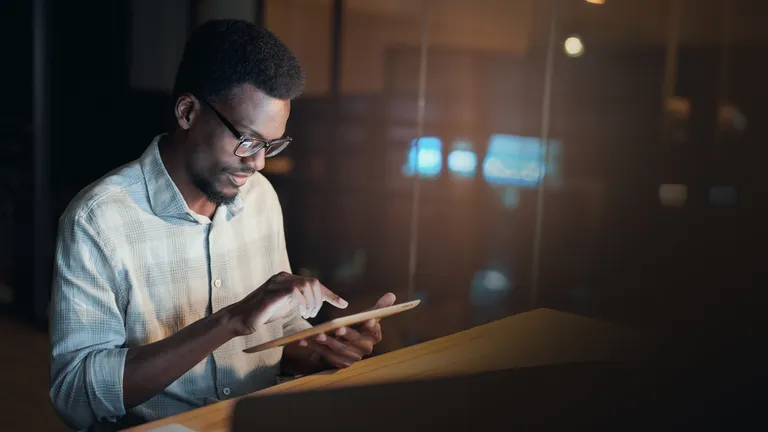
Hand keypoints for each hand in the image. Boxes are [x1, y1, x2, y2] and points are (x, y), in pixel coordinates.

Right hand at [226, 272, 347, 336]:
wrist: (239, 319)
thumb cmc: (262, 314)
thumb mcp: (286, 306)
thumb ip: (299, 301)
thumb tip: (316, 303)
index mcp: (287, 279)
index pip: (313, 283)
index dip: (330, 294)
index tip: (343, 304)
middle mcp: (282, 277)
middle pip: (313, 282)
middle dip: (320, 300)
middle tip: (314, 314)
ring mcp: (276, 284)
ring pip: (306, 285)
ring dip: (312, 302)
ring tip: (308, 314)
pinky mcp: (271, 294)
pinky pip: (294, 291)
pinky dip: (303, 302)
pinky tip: (301, 312)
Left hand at [298, 293, 395, 368]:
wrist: (345, 345)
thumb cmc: (358, 327)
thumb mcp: (367, 316)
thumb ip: (378, 307)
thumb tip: (392, 295)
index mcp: (374, 337)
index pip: (376, 332)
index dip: (373, 327)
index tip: (368, 321)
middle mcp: (365, 350)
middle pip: (355, 342)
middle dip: (346, 335)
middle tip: (337, 328)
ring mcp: (351, 358)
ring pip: (339, 350)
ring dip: (327, 343)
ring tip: (317, 335)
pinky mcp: (338, 364)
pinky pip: (325, 356)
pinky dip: (314, 348)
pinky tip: (304, 341)